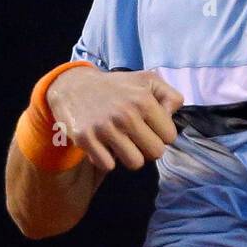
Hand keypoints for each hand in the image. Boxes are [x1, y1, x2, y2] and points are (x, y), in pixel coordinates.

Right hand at [46, 66, 182, 171]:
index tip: (149, 126)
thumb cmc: (117, 87)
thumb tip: (172, 117)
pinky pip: (108, 166)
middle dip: (148, 147)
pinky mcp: (85, 139)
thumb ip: (170, 96)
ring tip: (122, 142)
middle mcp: (125, 115)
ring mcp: (104, 128)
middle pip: (155, 153)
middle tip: (136, 136)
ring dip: (129, 155)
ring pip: (135, 163)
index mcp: (143, 100)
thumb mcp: (147, 80)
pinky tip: (103, 145)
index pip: (170, 137)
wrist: (74, 86)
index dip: (161, 133)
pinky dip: (107, 159)